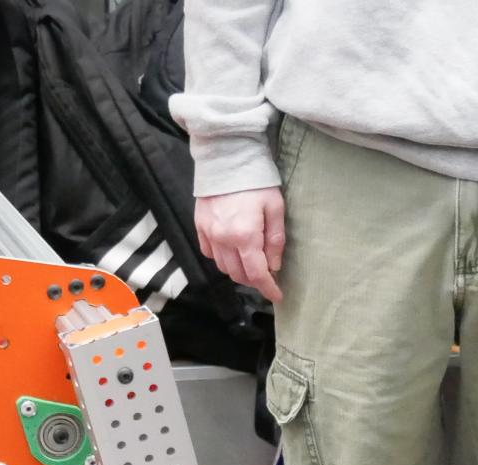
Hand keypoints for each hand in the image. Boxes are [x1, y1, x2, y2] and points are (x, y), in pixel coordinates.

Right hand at [195, 188, 285, 303]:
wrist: (227, 156)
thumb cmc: (256, 180)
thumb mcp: (275, 208)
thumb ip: (275, 240)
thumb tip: (274, 265)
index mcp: (245, 236)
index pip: (257, 274)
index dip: (268, 289)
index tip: (277, 295)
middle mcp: (223, 239)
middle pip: (238, 275)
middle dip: (254, 280)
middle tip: (267, 276)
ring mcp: (208, 233)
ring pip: (223, 267)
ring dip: (238, 271)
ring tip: (251, 263)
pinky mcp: (199, 225)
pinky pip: (210, 253)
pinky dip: (222, 258)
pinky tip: (232, 251)